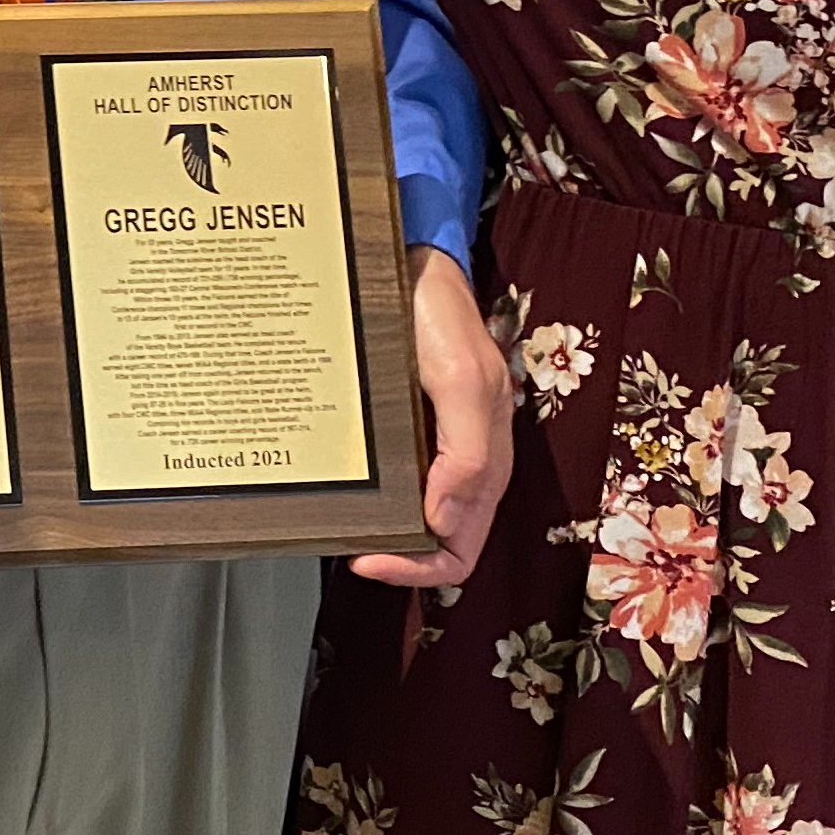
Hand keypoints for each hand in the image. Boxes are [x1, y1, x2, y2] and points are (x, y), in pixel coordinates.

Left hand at [350, 245, 515, 589]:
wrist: (417, 265)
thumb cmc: (439, 316)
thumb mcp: (461, 381)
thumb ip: (467, 454)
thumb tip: (444, 523)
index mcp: (488, 460)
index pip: (461, 549)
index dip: (418, 569)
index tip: (368, 560)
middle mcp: (467, 461)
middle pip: (440, 543)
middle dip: (398, 558)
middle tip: (350, 548)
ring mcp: (440, 445)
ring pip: (419, 517)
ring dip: (385, 531)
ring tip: (345, 525)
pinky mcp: (415, 427)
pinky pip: (403, 480)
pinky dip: (378, 497)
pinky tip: (349, 490)